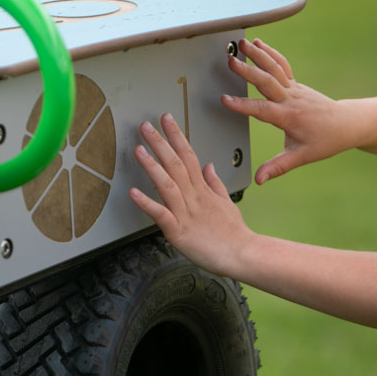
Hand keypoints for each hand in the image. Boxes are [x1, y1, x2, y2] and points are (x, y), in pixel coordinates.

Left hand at [128, 114, 252, 276]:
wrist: (243, 255)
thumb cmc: (233, 233)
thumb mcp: (225, 203)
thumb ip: (214, 183)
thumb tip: (208, 165)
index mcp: (202, 190)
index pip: (188, 156)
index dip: (176, 136)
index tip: (166, 119)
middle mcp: (194, 197)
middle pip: (176, 164)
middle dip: (160, 143)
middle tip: (146, 126)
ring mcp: (186, 213)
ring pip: (167, 184)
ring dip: (152, 166)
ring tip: (139, 150)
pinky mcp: (179, 231)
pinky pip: (161, 215)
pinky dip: (147, 204)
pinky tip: (133, 193)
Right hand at [225, 38, 351, 183]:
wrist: (347, 124)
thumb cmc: (326, 140)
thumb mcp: (301, 157)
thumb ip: (278, 167)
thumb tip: (259, 180)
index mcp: (289, 117)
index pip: (262, 110)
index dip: (243, 105)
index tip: (225, 100)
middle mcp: (291, 99)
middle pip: (267, 81)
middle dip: (248, 71)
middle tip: (230, 62)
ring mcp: (294, 89)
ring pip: (274, 68)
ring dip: (257, 55)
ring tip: (241, 44)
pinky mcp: (295, 84)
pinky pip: (281, 65)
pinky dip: (269, 53)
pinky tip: (257, 44)